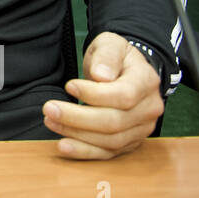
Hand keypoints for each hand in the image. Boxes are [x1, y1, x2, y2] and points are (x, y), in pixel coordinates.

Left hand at [42, 32, 163, 159]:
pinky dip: (84, 152)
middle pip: (114, 122)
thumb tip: (101, 75)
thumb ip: (107, 56)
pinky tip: (63, 146)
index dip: (94, 94)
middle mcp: (149, 109)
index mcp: (146, 82)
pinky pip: (108, 153)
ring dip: (77, 134)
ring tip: (51, 121)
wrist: (126, 71)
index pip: (124, 95)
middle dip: (78, 118)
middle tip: (49, 108)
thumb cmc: (116, 57)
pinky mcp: (129, 142)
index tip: (69, 86)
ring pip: (110, 141)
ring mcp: (141, 129)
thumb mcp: (111, 44)